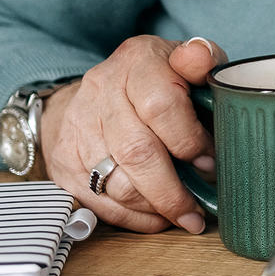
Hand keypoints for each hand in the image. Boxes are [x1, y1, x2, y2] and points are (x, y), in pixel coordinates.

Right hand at [42, 35, 221, 233]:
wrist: (96, 92)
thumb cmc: (155, 81)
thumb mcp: (182, 60)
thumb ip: (201, 58)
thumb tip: (199, 58)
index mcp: (136, 62)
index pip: (160, 106)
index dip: (190, 141)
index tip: (210, 163)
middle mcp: (101, 92)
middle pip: (137, 152)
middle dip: (172, 190)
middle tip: (198, 211)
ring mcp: (78, 127)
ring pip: (117, 183)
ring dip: (154, 207)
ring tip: (183, 215)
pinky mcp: (64, 161)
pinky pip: (98, 201)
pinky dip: (132, 218)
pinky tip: (156, 218)